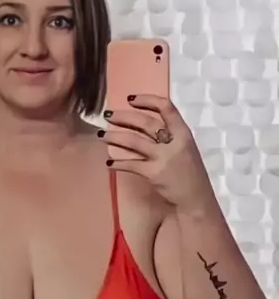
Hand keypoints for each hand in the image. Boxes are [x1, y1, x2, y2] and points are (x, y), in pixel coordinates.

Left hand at [99, 95, 215, 212]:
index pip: (166, 108)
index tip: (130, 99)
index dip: (147, 100)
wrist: (196, 199)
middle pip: (145, 122)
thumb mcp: (186, 149)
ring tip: (102, 135)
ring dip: (114, 136)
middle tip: (108, 115)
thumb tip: (144, 126)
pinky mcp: (153, 174)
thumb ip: (170, 137)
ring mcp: (162, 158)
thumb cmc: (190, 174)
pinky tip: (109, 163)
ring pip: (133, 141)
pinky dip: (117, 163)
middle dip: (123, 117)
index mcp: (184, 133)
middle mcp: (173, 143)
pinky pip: (130, 164)